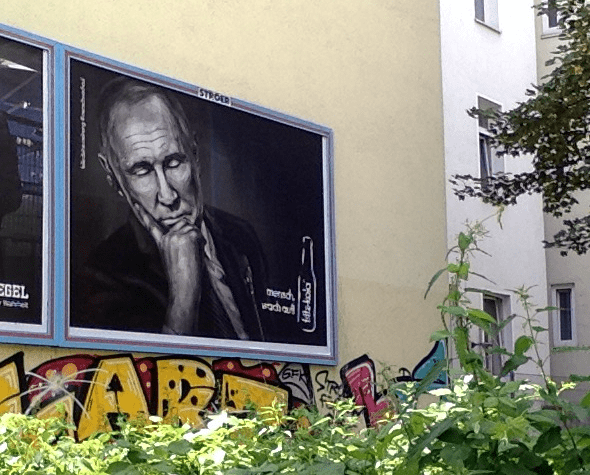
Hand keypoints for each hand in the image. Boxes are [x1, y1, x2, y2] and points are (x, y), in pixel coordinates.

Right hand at [134, 203, 203, 334]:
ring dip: (196, 238)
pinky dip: (200, 241)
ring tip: (192, 253)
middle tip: (191, 251)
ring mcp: (176, 235)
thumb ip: (175, 242)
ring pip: (191, 227)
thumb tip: (187, 232)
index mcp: (161, 242)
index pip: (152, 226)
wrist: (183, 284)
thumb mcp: (174, 256)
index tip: (136, 204)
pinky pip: (198, 232)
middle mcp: (167, 237)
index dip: (144, 215)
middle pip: (183, 224)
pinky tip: (195, 252)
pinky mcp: (186, 236)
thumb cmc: (181, 274)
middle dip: (191, 234)